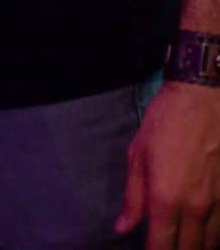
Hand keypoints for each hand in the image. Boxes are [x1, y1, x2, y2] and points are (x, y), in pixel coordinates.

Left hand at [116, 80, 219, 247]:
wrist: (203, 97)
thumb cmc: (165, 121)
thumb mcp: (138, 154)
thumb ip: (133, 197)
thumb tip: (123, 228)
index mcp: (166, 198)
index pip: (161, 247)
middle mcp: (195, 208)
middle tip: (165, 245)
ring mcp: (219, 204)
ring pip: (211, 245)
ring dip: (196, 246)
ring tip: (184, 240)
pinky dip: (214, 236)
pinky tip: (205, 231)